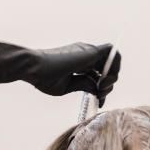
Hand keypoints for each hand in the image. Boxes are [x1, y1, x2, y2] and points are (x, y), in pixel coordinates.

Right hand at [0, 32, 121, 104]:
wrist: (34, 68)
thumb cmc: (44, 78)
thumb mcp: (68, 86)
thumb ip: (84, 86)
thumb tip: (98, 89)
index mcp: (77, 64)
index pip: (97, 74)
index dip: (101, 87)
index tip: (99, 99)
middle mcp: (84, 55)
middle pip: (106, 68)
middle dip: (108, 84)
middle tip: (101, 94)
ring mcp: (87, 51)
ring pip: (111, 60)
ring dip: (112, 76)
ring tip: (102, 88)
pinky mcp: (90, 50)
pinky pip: (112, 51)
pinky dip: (115, 64)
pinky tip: (105, 79)